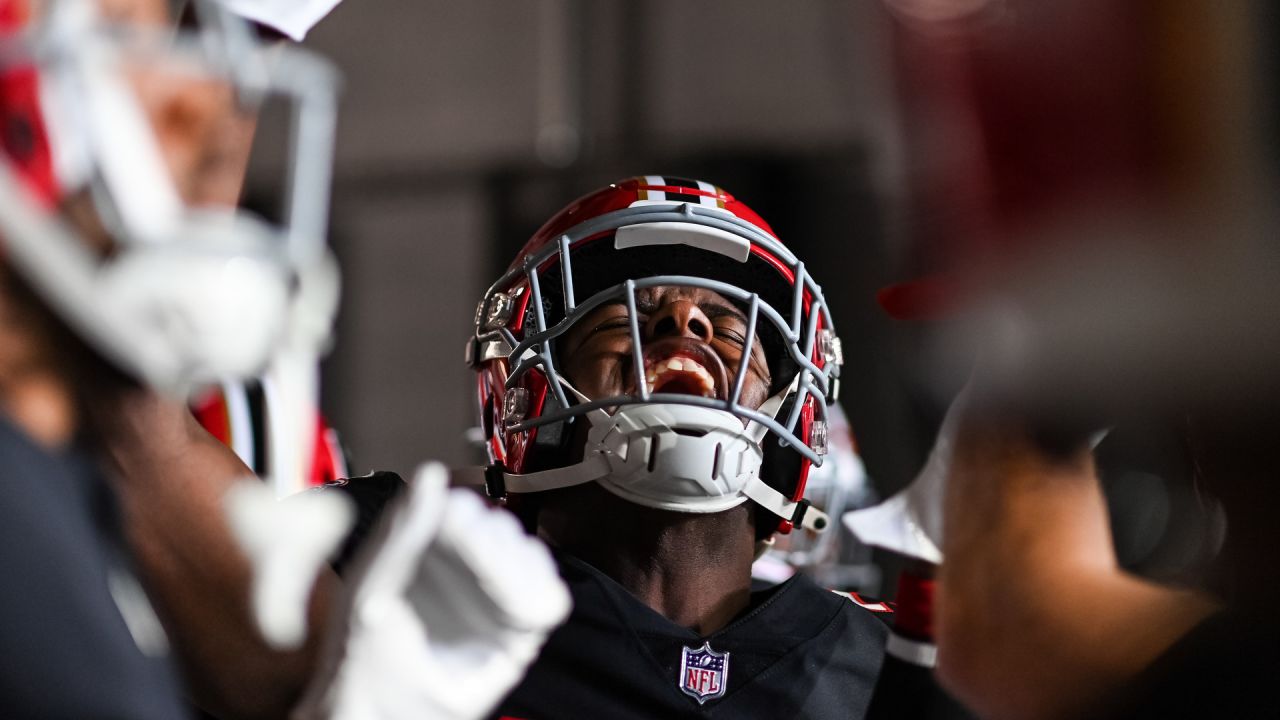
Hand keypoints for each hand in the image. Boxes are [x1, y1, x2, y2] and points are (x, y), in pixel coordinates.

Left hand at [298, 462, 570, 719]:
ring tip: (486, 580)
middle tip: (470, 552)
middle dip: (489, 537)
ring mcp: (489, 601)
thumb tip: (430, 476)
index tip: (453, 517)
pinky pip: (547, 602)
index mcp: (425, 552)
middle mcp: (460, 573)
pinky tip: (511, 600)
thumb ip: (404, 531)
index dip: (464, 510)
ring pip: (528, 558)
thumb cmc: (360, 657)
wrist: (377, 715)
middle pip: (500, 528)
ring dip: (513, 564)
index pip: (462, 509)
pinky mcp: (515, 633)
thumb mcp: (373, 583)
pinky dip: (538, 594)